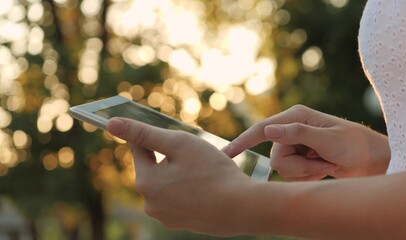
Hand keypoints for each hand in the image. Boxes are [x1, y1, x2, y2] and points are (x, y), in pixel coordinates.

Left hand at [107, 118, 254, 235]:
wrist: (242, 208)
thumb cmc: (212, 171)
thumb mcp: (178, 143)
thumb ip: (144, 133)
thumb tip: (111, 125)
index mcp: (146, 182)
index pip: (139, 149)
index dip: (149, 135)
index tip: (155, 128)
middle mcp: (150, 203)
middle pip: (154, 168)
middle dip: (169, 157)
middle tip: (193, 153)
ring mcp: (165, 217)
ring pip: (167, 184)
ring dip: (178, 174)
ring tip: (202, 172)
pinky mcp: (181, 223)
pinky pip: (178, 199)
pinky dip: (187, 190)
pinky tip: (205, 187)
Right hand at [223, 105, 389, 179]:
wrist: (371, 161)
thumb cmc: (355, 145)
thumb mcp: (328, 138)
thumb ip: (297, 134)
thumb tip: (268, 130)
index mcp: (295, 117)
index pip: (262, 130)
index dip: (242, 142)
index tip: (225, 154)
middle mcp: (291, 130)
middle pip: (275, 158)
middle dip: (300, 167)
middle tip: (323, 163)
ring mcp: (295, 146)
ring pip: (283, 169)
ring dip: (306, 173)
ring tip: (326, 165)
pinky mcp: (300, 158)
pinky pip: (292, 175)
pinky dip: (309, 176)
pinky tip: (324, 169)